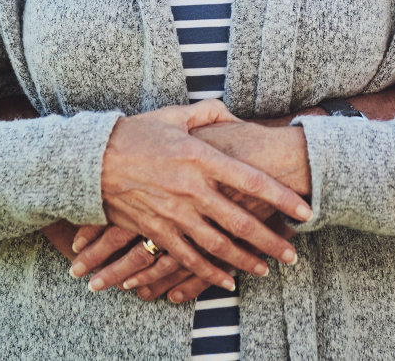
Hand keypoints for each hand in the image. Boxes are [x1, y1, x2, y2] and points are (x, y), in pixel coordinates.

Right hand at [82, 100, 310, 290]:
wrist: (90, 161)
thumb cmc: (134, 134)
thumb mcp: (172, 115)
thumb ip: (207, 113)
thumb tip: (232, 113)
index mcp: (200, 157)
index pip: (250, 180)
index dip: (281, 197)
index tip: (304, 210)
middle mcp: (191, 189)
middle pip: (241, 221)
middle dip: (271, 240)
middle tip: (293, 253)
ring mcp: (174, 214)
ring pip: (218, 246)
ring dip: (246, 260)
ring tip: (268, 269)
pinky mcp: (156, 230)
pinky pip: (188, 258)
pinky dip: (209, 273)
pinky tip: (228, 280)